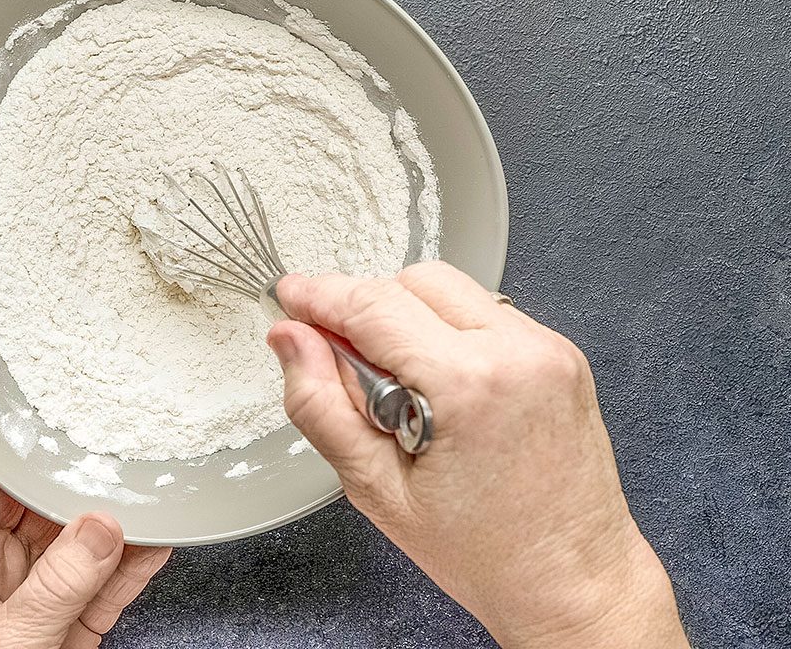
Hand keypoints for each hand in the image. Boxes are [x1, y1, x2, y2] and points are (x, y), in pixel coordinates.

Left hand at [0, 466, 170, 648]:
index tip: (57, 424)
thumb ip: (54, 587)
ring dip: (119, 524)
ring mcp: (42, 602)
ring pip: (85, 547)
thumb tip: (100, 528)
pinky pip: (110, 587)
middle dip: (81, 485)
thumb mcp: (10, 641)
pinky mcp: (75, 630)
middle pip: (44, 513)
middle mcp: (2, 577)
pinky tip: (159, 541)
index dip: (19, 456)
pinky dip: (137, 566)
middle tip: (119, 456)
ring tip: (152, 492)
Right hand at [268, 262, 687, 648]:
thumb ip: (321, 405)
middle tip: (339, 360)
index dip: (320, 295)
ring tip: (398, 387)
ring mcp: (547, 348)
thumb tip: (291, 341)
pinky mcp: (561, 355)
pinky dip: (448, 333)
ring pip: (451, 290)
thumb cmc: (486, 555)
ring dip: (407, 317)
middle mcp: (517, 350)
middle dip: (365, 308)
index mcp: (470, 383)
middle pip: (412, 281)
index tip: (290, 297)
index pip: (374, 305)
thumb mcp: (377, 490)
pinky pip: (485, 314)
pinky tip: (439, 389)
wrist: (575, 583)